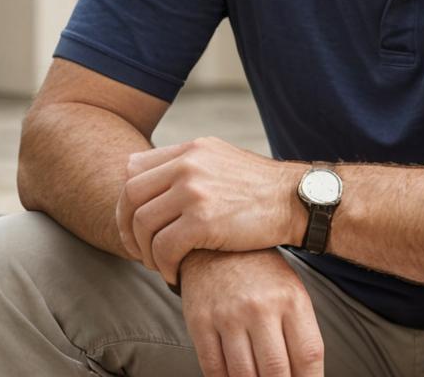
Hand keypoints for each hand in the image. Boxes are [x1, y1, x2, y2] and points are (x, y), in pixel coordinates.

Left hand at [116, 136, 301, 283]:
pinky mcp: (202, 220)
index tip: (134, 225)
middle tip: (139, 251)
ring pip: (143, 225)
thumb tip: (141, 171)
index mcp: (192, 149)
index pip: (135, 169)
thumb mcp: (221, 160)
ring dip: (145, 252)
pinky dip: (164, 267)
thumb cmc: (258, 189)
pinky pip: (163, 248)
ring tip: (160, 265)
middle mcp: (189, 163)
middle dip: (128, 229)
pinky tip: (175, 275)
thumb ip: (186, 164)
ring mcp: (194, 190)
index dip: (127, 202)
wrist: (296, 201)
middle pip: (131, 196)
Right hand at [180, 249, 324, 376]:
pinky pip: (214, 370)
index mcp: (291, 298)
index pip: (308, 354)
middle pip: (276, 372)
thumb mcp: (290, 291)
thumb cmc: (260, 274)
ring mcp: (229, 315)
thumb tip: (304, 376)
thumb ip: (299, 332)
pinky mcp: (200, 322)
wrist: (215, 243)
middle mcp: (261, 307)